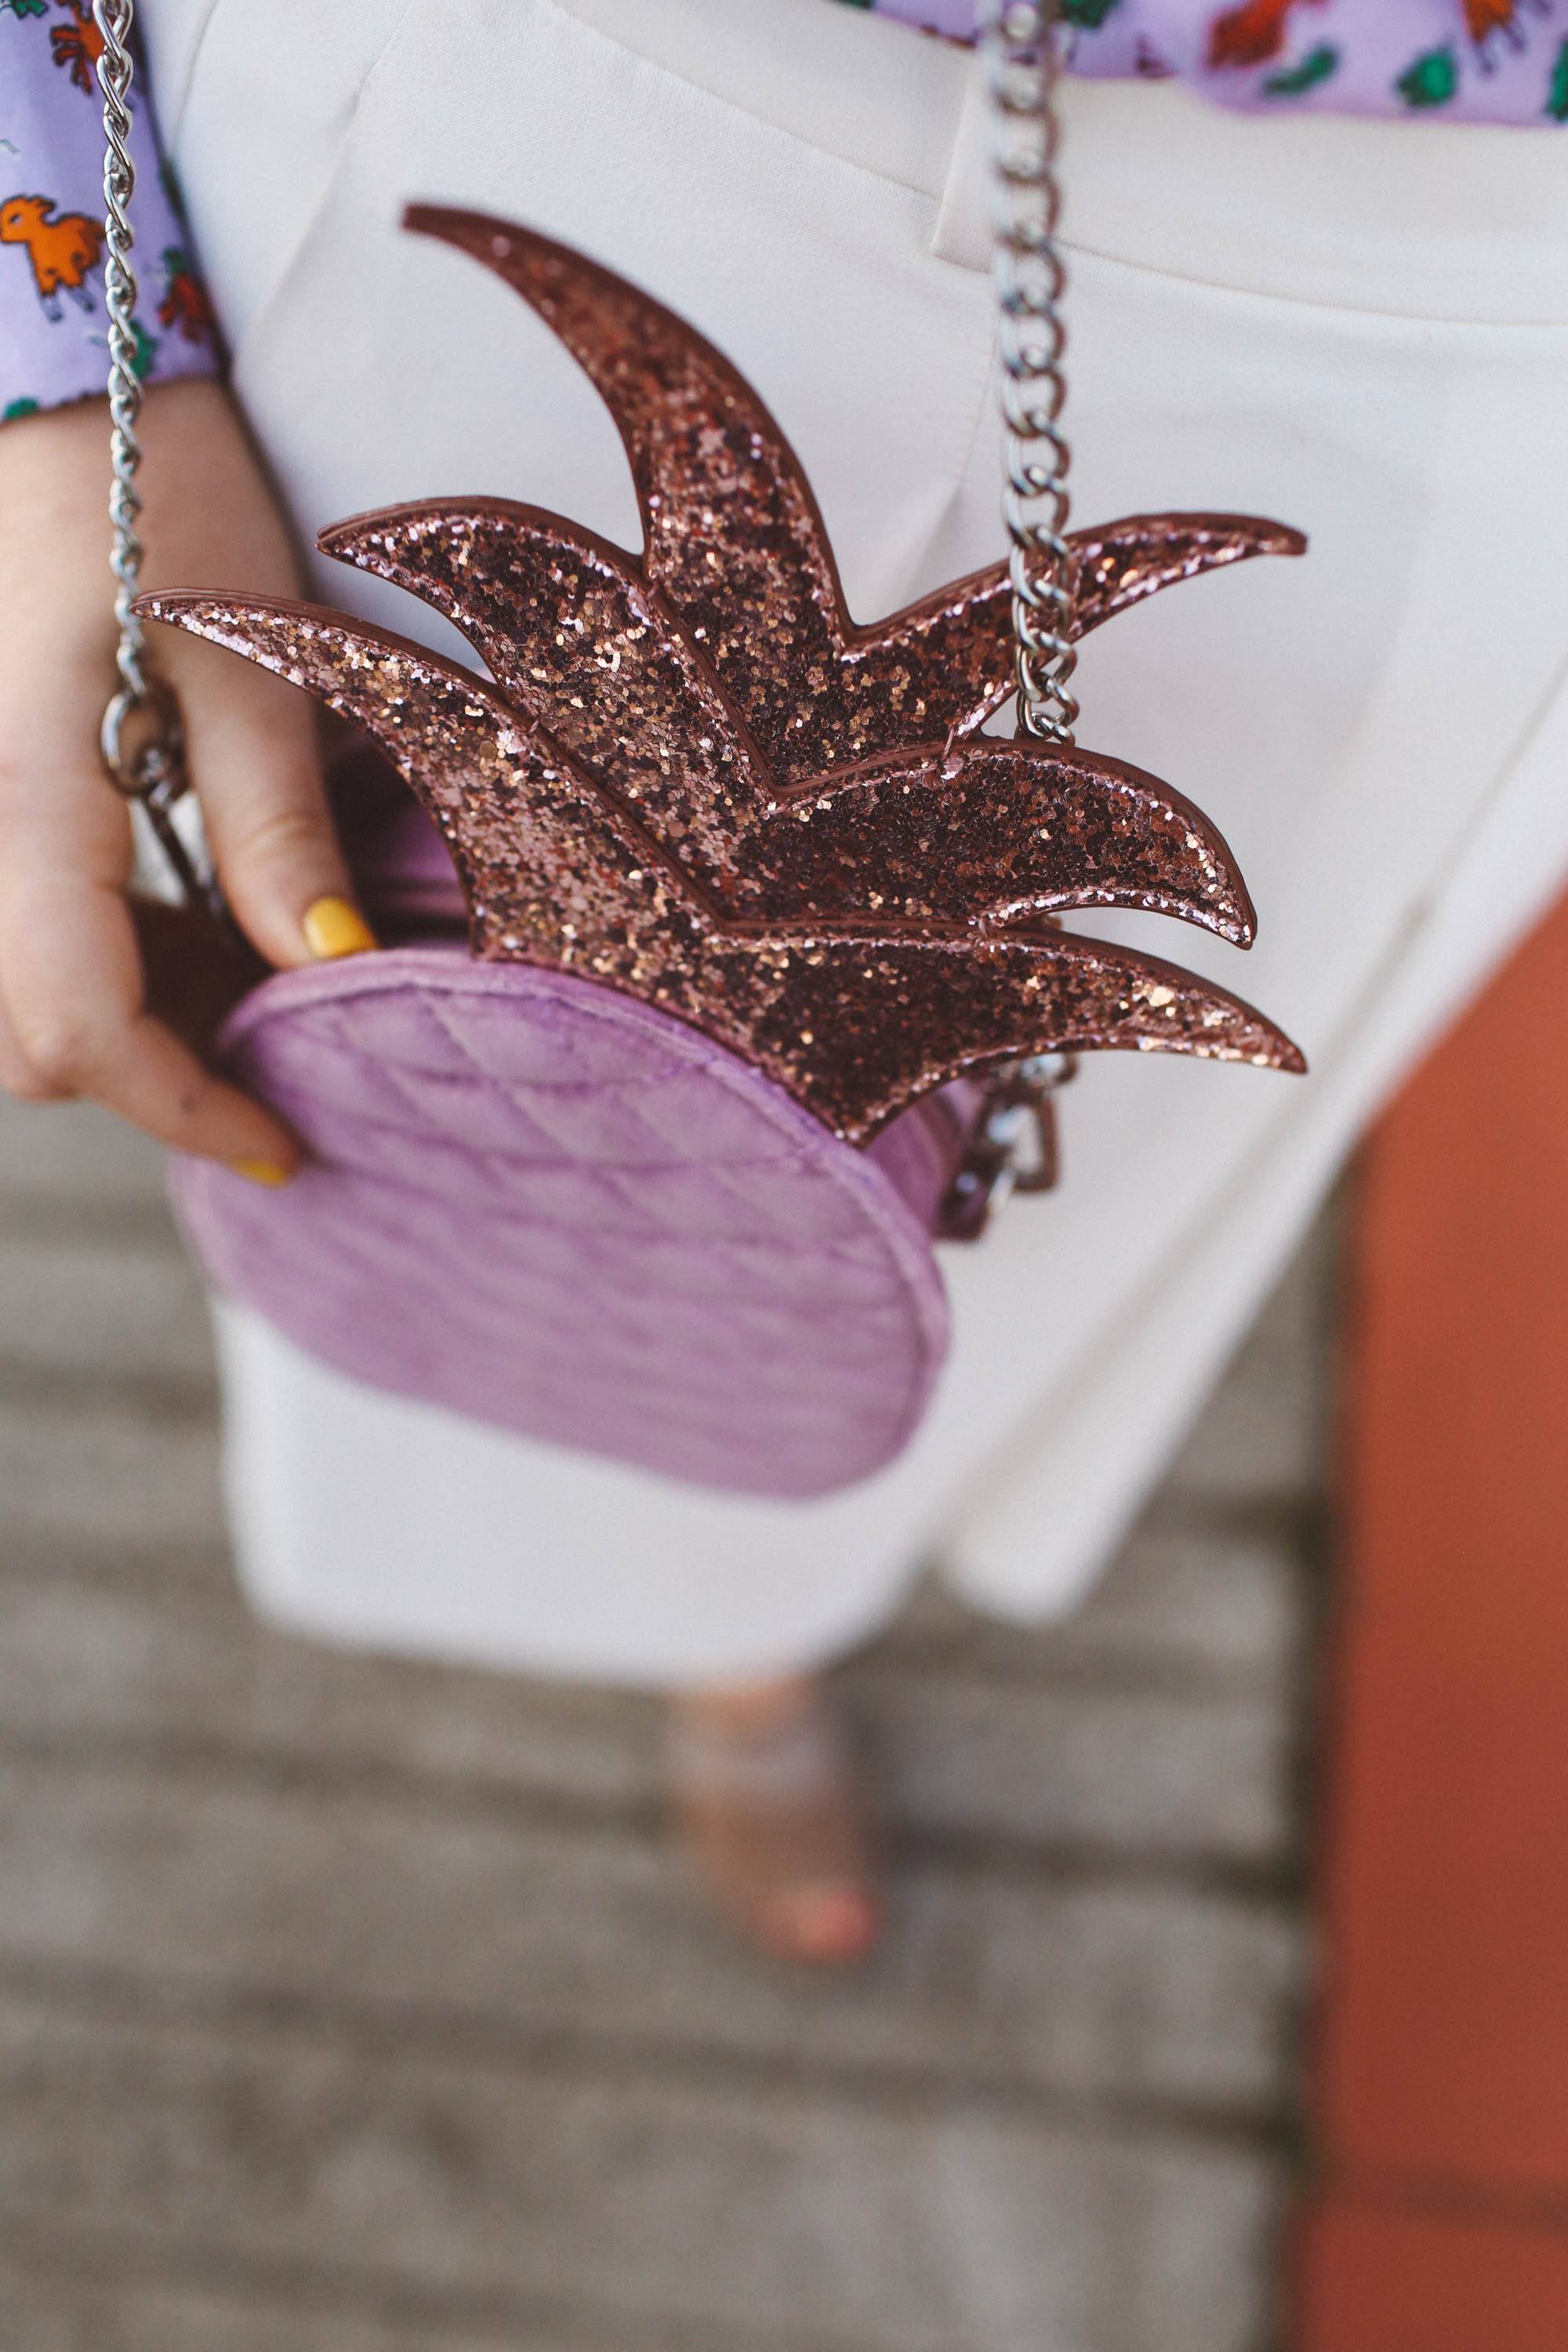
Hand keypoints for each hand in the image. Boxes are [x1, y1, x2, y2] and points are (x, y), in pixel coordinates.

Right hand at [0, 380, 372, 1178]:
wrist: (46, 404)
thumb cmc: (157, 496)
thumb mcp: (251, 659)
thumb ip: (276, 826)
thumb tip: (326, 968)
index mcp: (20, 796)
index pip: (76, 1023)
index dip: (180, 1105)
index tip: (278, 1140)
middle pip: (19, 1041)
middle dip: (146, 1073)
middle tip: (270, 1045)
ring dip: (112, 1025)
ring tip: (233, 972)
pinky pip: (3, 937)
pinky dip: (80, 965)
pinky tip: (173, 923)